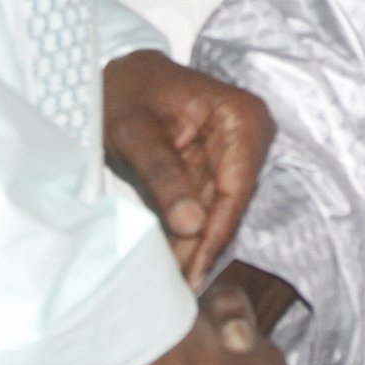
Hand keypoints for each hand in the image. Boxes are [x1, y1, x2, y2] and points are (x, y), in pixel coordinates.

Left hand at [104, 50, 271, 284]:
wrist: (117, 74)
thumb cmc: (124, 91)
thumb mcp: (134, 131)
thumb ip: (163, 175)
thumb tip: (191, 225)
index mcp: (241, 118)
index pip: (235, 189)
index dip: (214, 236)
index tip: (194, 275)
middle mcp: (248, 136)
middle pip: (228, 205)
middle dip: (202, 248)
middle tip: (179, 291)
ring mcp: (235, 153)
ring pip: (216, 211)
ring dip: (193, 247)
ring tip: (172, 286)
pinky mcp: (217, 166)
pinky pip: (204, 205)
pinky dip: (186, 232)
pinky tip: (172, 263)